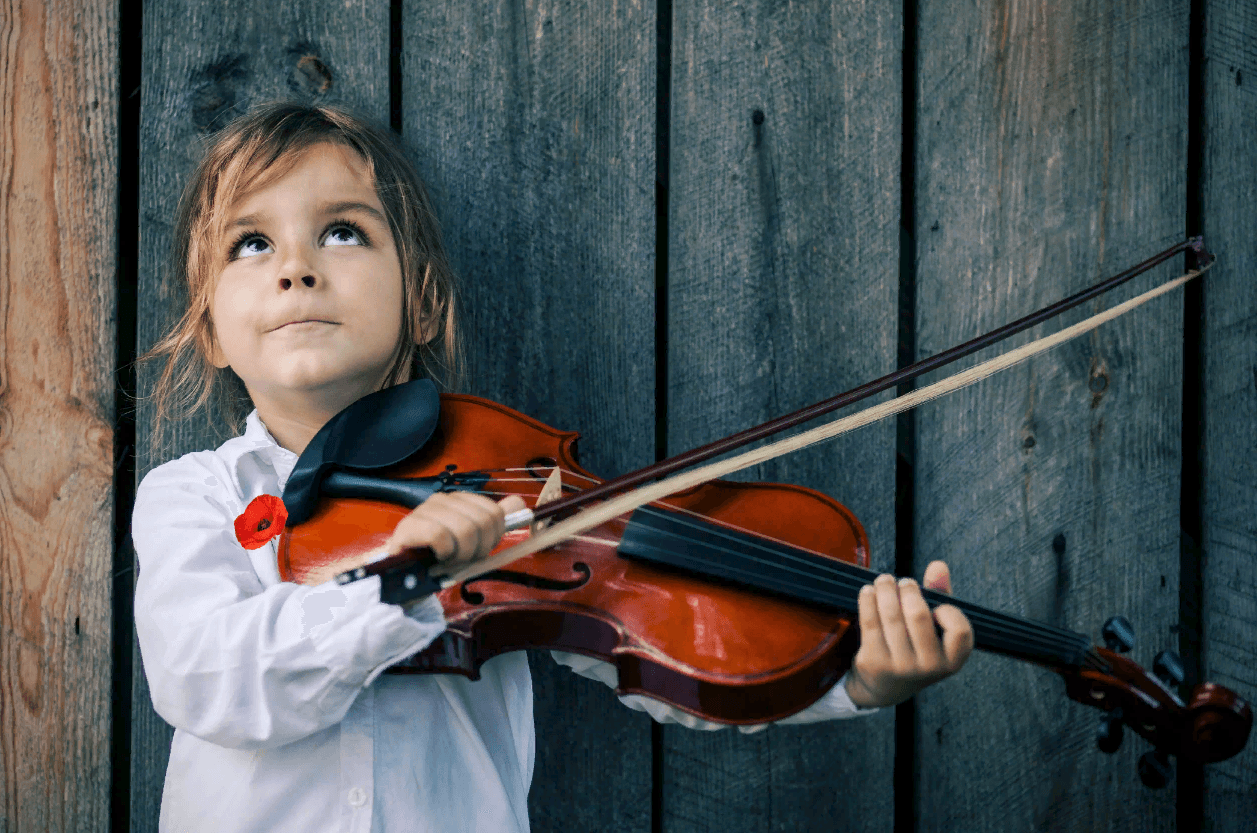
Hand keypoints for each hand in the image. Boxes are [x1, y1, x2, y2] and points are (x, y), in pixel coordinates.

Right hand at [381, 492, 527, 566]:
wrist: (406, 579)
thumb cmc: (440, 559)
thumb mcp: (473, 542)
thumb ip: (494, 521)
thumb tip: (519, 502)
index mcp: (460, 501)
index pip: (494, 512)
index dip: (492, 537)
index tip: (478, 550)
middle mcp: (442, 500)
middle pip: (483, 521)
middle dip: (477, 549)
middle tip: (461, 558)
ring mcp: (424, 511)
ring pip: (464, 529)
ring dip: (460, 554)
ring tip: (448, 560)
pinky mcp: (408, 527)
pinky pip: (439, 536)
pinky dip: (443, 553)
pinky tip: (436, 558)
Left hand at [843, 560, 973, 707]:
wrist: (885, 687)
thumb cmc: (916, 648)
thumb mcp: (934, 629)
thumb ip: (940, 596)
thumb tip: (938, 565)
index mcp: (952, 661)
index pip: (960, 630)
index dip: (948, 612)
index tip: (935, 605)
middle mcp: (929, 667)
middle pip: (918, 615)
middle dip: (908, 589)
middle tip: (902, 581)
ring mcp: (900, 667)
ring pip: (891, 615)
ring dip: (885, 589)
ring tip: (883, 580)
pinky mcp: (875, 662)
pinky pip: (870, 622)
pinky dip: (868, 600)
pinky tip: (867, 591)